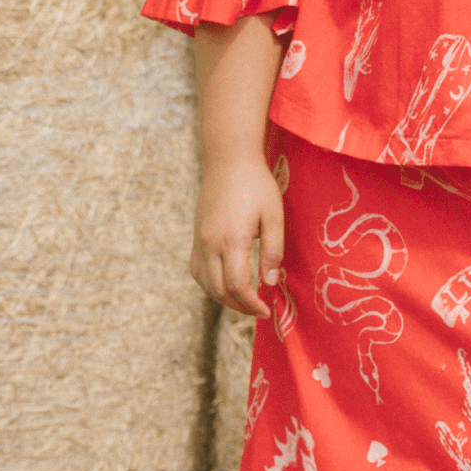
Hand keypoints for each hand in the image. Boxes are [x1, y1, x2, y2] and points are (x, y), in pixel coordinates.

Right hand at [192, 153, 283, 315]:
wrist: (228, 160)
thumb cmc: (257, 185)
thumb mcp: (274, 216)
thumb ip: (273, 251)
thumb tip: (270, 282)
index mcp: (231, 240)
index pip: (237, 286)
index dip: (252, 304)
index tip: (266, 310)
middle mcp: (210, 244)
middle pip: (220, 290)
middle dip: (240, 306)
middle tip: (259, 310)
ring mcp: (200, 241)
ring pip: (205, 284)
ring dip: (224, 299)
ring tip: (245, 302)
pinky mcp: (196, 236)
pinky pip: (197, 270)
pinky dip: (209, 285)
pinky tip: (225, 285)